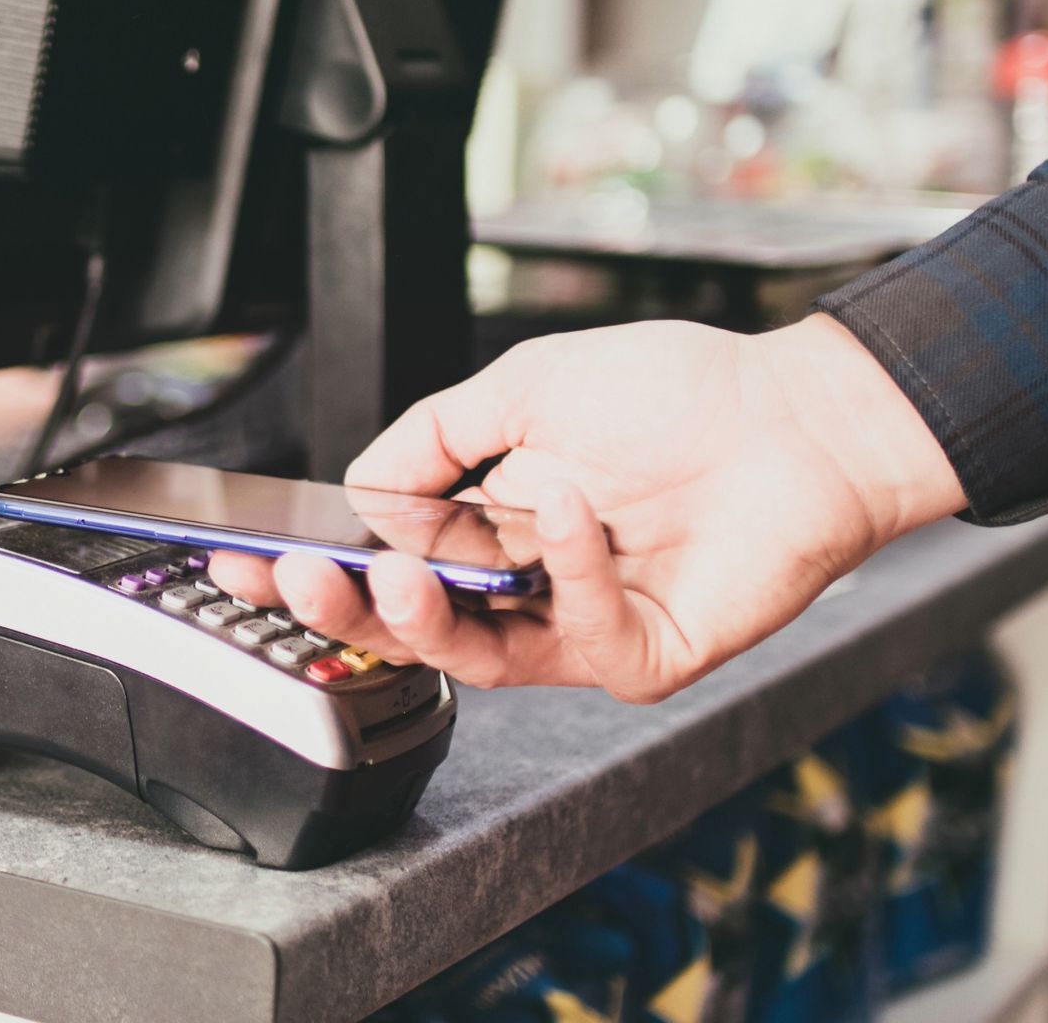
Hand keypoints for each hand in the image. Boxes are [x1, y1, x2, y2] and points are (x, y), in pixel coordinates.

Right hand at [209, 316, 965, 702]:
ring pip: (477, 658)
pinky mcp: (642, 656)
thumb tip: (358, 484)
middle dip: (345, 610)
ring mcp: (580, 629)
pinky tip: (571, 507)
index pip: (381, 567)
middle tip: (299, 582)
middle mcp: (524, 590)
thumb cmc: (678, 395)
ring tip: (395, 572)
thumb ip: (434, 436)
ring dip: (428, 618)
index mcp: (487, 533)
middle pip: (412, 628)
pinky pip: (580, 632)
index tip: (250, 560)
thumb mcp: (525, 389)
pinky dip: (569, 568)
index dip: (317, 571)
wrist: (798, 415)